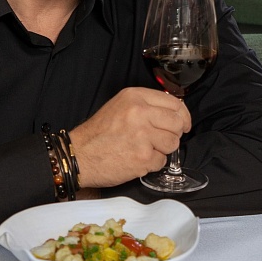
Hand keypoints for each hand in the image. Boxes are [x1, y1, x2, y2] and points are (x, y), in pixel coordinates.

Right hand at [69, 88, 191, 187]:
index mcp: (135, 97)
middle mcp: (140, 112)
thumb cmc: (98, 134)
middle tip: (159, 139)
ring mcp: (142, 135)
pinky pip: (162, 161)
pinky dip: (152, 164)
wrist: (78, 155)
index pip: (174, 103)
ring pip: (173, 143)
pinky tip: (136, 159)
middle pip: (177, 123)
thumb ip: (146, 106)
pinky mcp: (143, 157)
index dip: (183, 116)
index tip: (183, 124)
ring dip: (162, 150)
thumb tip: (174, 113)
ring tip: (143, 149)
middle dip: (173, 134)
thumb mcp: (120, 106)